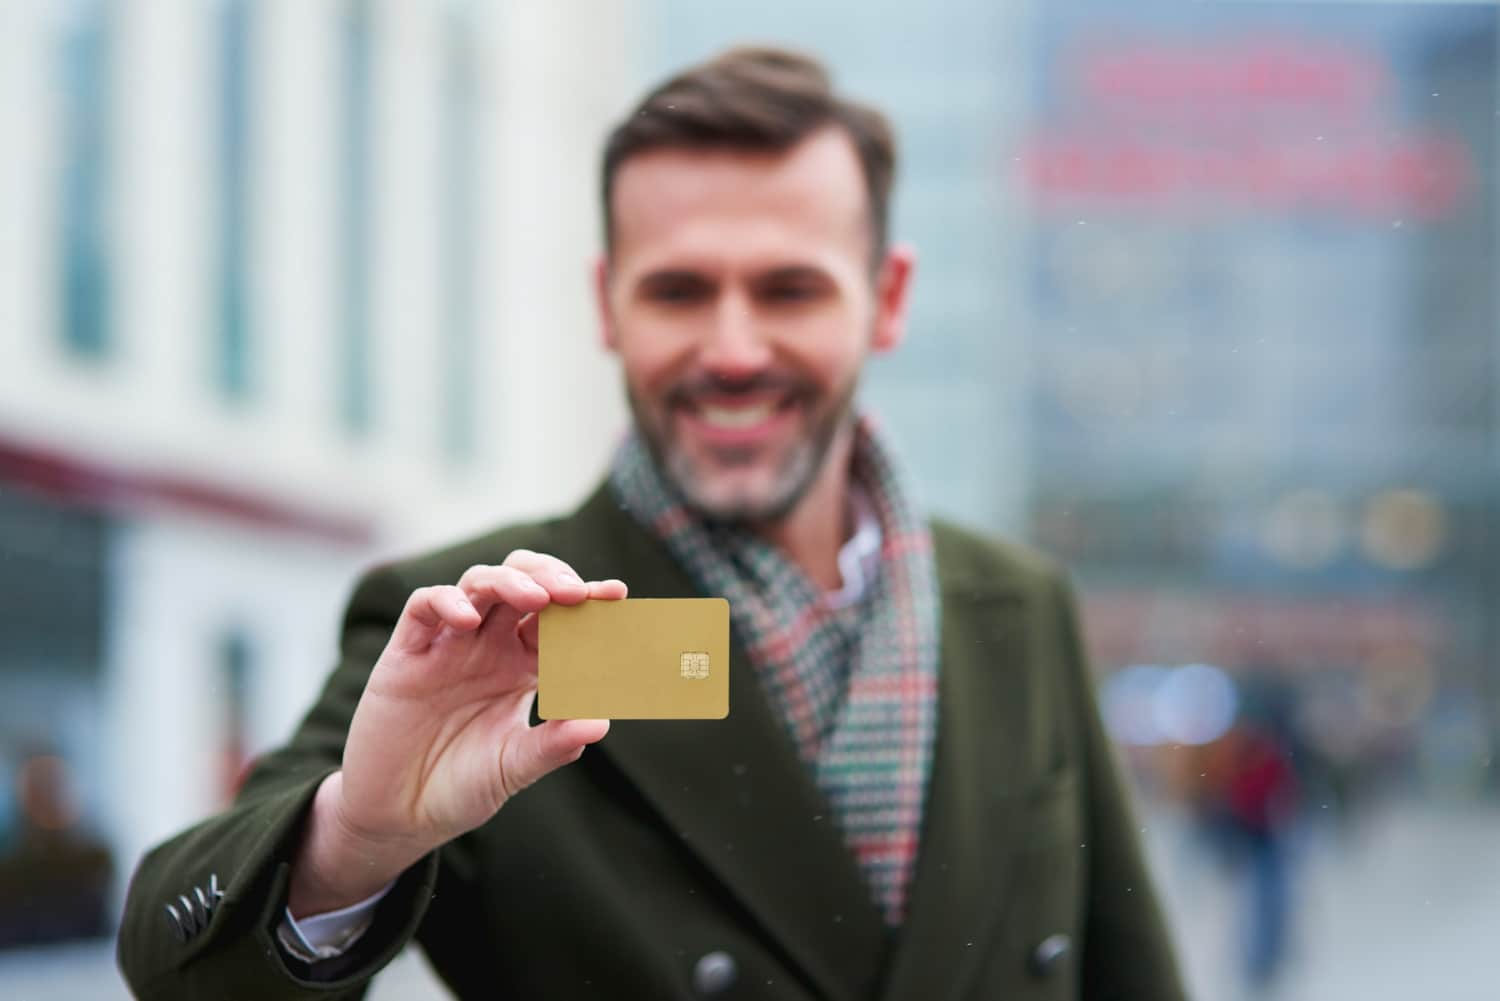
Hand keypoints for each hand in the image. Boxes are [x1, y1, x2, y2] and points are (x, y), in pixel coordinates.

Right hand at [288, 550, 624, 915]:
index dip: (586, 602)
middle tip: (575, 592)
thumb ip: (553, 745)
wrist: (400, 814)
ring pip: (478, 584)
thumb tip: (601, 723)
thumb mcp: (513, 768)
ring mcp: (448, 644)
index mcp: (523, 665)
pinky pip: (423, 608)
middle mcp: (489, 645)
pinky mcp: (406, 654)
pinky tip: (469, 620)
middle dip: (550, 577)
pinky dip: (446, 603)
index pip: (558, 619)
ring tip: (536, 598)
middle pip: (522, 584)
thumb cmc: (461, 786)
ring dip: (509, 582)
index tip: (616, 595)